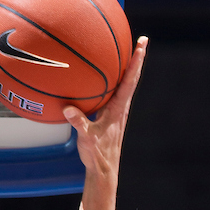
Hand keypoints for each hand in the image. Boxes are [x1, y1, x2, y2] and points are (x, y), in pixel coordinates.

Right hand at [63, 36, 147, 178]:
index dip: (136, 62)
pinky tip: (102, 79)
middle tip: (142, 40)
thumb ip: (79, 123)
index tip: (142, 44)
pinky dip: (112, 82)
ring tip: (125, 53)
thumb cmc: (97, 154)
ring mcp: (117, 111)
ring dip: (126, 69)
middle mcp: (121, 107)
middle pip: (131, 78)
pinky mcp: (111, 116)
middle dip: (136, 59)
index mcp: (118, 108)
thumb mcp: (87, 139)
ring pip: (124, 85)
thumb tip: (67, 109)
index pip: (129, 80)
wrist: (104, 169)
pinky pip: (113, 94)